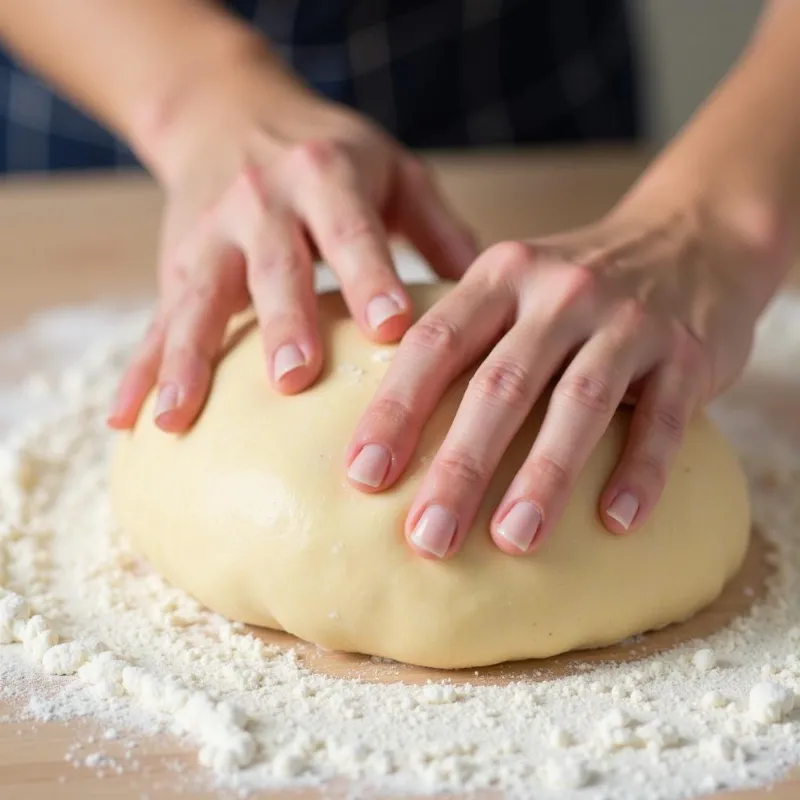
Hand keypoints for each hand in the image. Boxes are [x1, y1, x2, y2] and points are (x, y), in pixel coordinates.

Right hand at [108, 47, 476, 431]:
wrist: (228, 110)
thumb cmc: (330, 153)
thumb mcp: (394, 169)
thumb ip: (441, 229)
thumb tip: (495, 300)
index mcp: (327, 178)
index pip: (353, 232)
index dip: (370, 277)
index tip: (391, 330)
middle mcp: (263, 202)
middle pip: (273, 267)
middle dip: (282, 323)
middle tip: (295, 379)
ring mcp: (211, 235)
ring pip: (197, 300)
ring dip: (187, 359)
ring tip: (179, 419)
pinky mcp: (177, 264)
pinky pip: (156, 320)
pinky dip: (141, 370)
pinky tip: (129, 419)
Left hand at [346, 195, 779, 557]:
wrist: (691, 236)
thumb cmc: (578, 285)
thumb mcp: (514, 283)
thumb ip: (462, 337)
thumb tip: (390, 426)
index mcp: (501, 277)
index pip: (435, 344)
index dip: (396, 411)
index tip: (363, 476)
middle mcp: (559, 292)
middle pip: (501, 384)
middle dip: (460, 466)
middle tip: (427, 536)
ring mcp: (627, 320)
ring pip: (579, 402)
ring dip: (544, 477)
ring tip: (512, 541)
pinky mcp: (687, 352)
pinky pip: (662, 418)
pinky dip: (639, 470)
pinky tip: (616, 521)